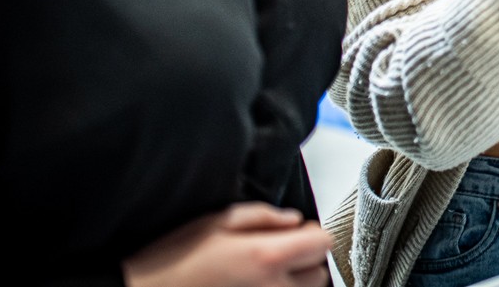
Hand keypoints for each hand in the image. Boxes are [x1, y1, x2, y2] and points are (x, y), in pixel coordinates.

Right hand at [123, 202, 330, 286]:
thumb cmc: (176, 258)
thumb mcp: (218, 221)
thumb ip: (263, 217)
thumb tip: (292, 220)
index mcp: (268, 256)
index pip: (322, 242)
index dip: (311, 234)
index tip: (296, 233)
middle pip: (318, 271)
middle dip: (304, 259)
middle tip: (279, 252)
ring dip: (293, 281)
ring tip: (262, 273)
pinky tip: (252, 285)